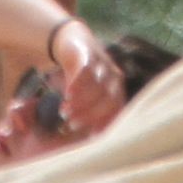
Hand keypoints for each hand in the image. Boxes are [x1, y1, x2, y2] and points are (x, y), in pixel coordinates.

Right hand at [51, 18, 125, 137]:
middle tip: (72, 124)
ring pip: (97, 86)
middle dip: (90, 115)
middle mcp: (114, 76)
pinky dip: (78, 84)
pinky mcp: (89, 53)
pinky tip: (67, 95)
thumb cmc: (80, 77)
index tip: (91, 137)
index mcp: (117, 88)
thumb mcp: (86, 95)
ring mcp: (103, 63)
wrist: (73, 42)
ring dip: (81, 102)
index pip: (117, 109)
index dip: (105, 123)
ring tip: (64, 112)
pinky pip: (86, 70)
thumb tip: (89, 140)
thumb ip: (88, 112)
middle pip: (109, 99)